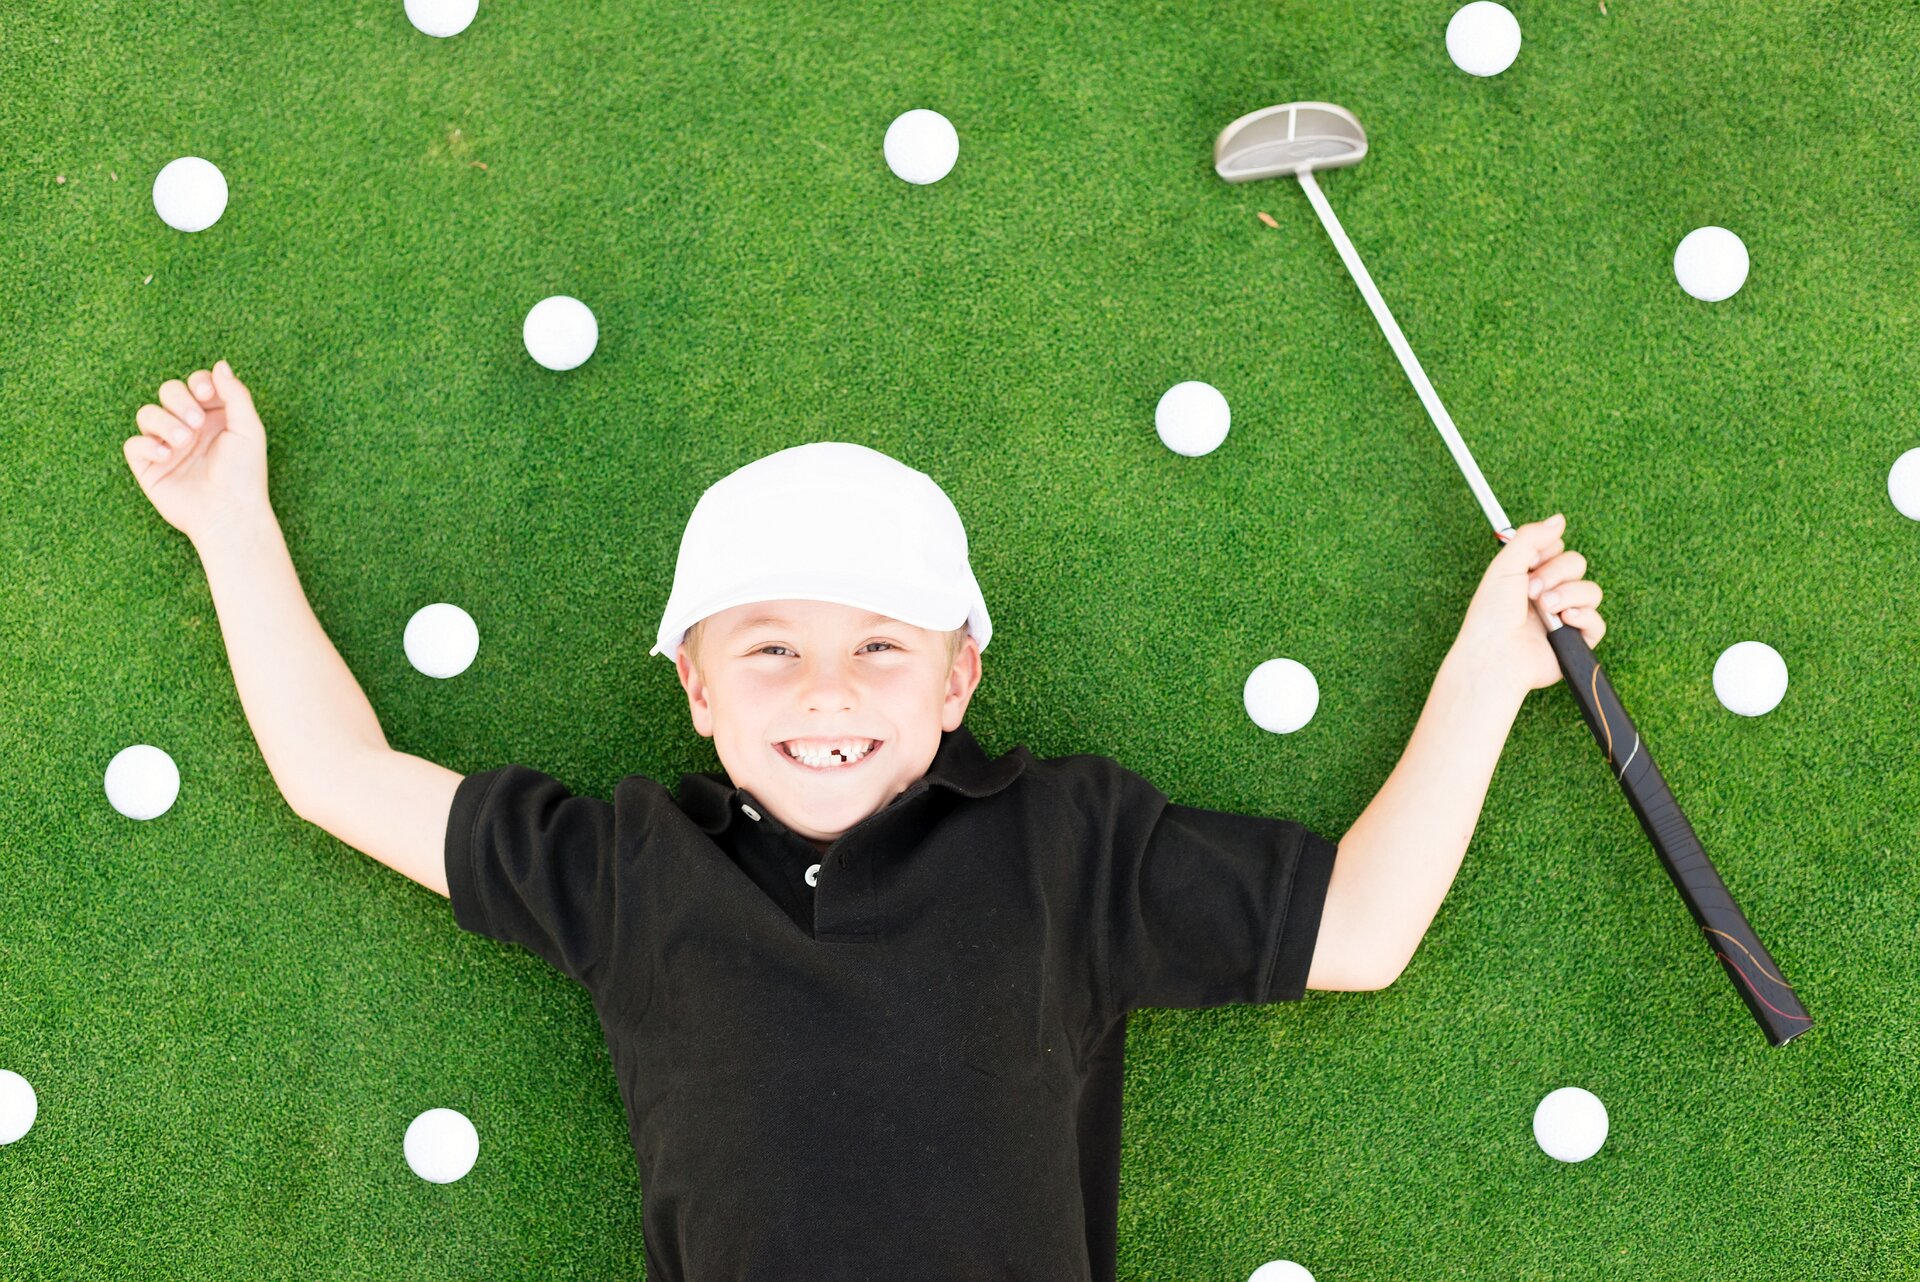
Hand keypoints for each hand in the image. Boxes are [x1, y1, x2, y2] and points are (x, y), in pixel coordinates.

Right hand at [123, 360, 270, 544]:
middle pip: (168, 391)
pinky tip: (166, 455)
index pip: (196, 384)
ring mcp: (166, 445)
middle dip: (179, 400)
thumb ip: (235, 395)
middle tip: (197, 423)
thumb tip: (220, 364)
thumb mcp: (248, 429)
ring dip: (164, 422)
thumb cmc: (244, 473)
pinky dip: (147, 445)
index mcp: (213, 416)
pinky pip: (133, 444)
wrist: (229, 511)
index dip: (198, 383)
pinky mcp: (148, 465)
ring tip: (184, 441)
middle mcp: (188, 427)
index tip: (207, 395)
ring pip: (147, 413)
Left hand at [1451, 512, 1607, 695]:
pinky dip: (1582, 618)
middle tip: (1531, 590)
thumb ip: (1531, 537)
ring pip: (1591, 591)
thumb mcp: (1506, 565)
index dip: (1547, 553)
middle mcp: (1548, 594)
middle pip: (1577, 564)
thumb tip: (1559, 519)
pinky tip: (1564, 621)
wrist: (1495, 652)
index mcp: (1530, 576)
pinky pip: (1597, 621)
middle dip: (1556, 574)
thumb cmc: (1492, 613)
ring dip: (1568, 595)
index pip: (1557, 549)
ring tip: (1545, 608)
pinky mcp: (1575, 641)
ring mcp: (1563, 617)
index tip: (1528, 564)